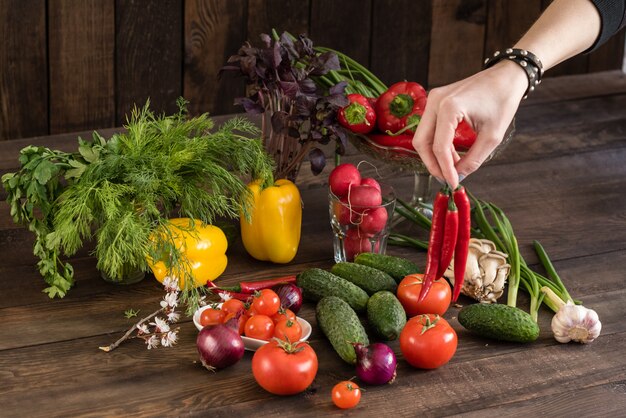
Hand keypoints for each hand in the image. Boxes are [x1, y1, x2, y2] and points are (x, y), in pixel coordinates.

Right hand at [412, 60, 527, 188]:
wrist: (505, 77)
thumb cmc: (502, 101)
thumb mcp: (492, 136)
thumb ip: (474, 159)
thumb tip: (459, 176)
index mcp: (449, 107)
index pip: (439, 146)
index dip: (445, 169)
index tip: (453, 183)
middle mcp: (435, 101)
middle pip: (422, 142)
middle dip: (432, 164)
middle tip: (447, 178)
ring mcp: (433, 99)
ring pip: (422, 137)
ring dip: (434, 155)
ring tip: (452, 167)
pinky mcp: (435, 101)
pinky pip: (429, 128)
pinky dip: (437, 144)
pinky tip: (451, 154)